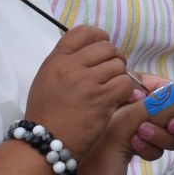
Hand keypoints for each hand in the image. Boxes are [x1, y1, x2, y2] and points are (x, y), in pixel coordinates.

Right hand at [24, 26, 138, 158]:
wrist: (46, 142)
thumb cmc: (47, 114)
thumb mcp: (47, 79)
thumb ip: (66, 62)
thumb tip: (92, 51)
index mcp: (57, 59)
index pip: (83, 32)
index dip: (99, 37)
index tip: (103, 48)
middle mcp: (71, 67)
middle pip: (106, 47)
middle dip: (115, 58)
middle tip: (113, 72)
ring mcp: (87, 83)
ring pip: (118, 65)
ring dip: (120, 76)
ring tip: (113, 88)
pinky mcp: (101, 99)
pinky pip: (125, 83)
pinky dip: (126, 90)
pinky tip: (118, 98)